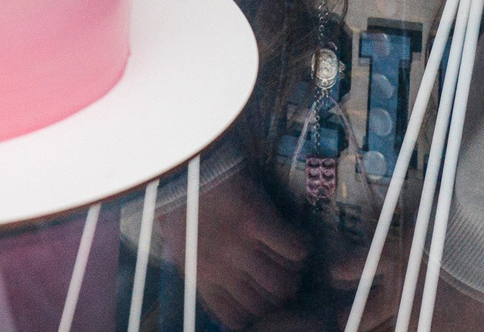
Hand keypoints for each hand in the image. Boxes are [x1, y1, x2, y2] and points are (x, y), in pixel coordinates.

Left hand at [152, 165, 307, 329]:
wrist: (183, 166)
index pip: (237, 318)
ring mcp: (238, 247)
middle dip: (281, 294)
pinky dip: (300, 248)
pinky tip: (298, 241)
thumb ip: (203, 273)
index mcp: (201, 278)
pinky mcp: (255, 222)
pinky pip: (292, 249)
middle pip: (266, 303)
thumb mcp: (183, 247)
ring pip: (282, 282)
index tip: (267, 300)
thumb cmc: (183, 204)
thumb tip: (226, 292)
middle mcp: (220, 269)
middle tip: (289, 277)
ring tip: (295, 261)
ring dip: (294, 273)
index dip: (258, 313)